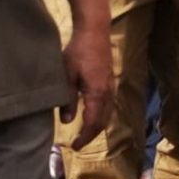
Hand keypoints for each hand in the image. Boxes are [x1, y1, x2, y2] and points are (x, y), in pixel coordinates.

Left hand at [60, 18, 112, 135]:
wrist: (95, 31)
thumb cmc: (78, 51)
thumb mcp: (67, 76)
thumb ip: (68, 99)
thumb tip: (67, 121)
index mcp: (97, 94)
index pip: (93, 124)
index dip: (84, 137)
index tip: (74, 146)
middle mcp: (108, 94)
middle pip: (103, 122)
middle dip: (91, 135)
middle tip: (78, 143)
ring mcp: (111, 87)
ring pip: (108, 114)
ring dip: (97, 126)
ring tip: (84, 133)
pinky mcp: (110, 82)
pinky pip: (109, 106)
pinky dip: (101, 116)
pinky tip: (92, 115)